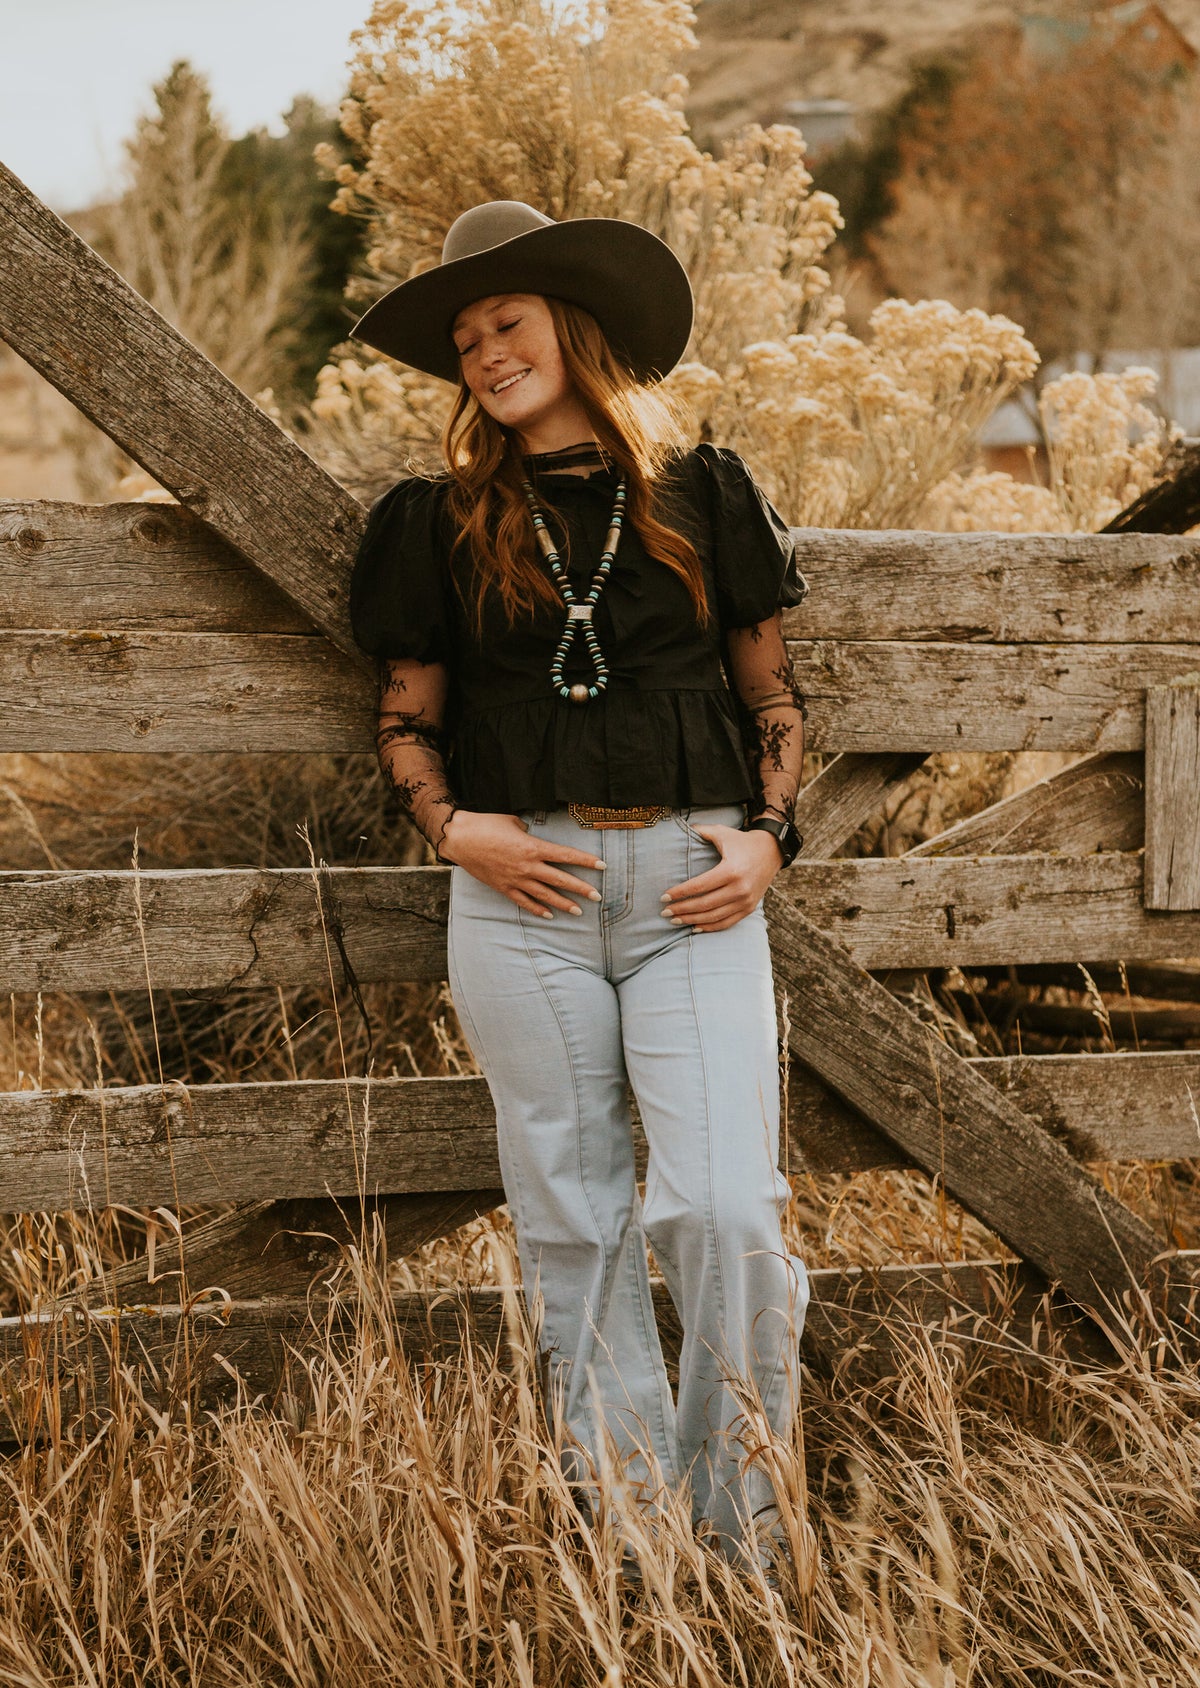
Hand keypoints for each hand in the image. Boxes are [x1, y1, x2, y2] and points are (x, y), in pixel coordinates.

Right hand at [438, 810, 604, 918]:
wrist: (460, 838)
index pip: (566, 855)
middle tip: (597, 897)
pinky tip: (548, 915)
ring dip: (563, 904)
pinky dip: (537, 909)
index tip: (602, 866)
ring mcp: (515, 879)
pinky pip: (523, 901)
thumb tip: (532, 835)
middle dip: (581, 888)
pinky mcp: (503, 887)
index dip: (585, 861)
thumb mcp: (513, 822)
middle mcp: (527, 866)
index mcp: (533, 847)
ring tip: (578, 911)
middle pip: (560, 879)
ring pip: (545, 895)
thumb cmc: (487, 824)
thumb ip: (528, 832)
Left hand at [661, 824, 782, 931]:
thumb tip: (679, 828)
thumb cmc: (742, 841)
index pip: (699, 886)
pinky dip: (710, 927)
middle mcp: (740, 888)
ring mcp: (746, 901)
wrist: (772, 851)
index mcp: (731, 870)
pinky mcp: (749, 908)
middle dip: (682, 910)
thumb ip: (700, 831)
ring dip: (692, 920)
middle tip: (665, 912)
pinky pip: (727, 923)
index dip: (680, 893)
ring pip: (714, 916)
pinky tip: (695, 927)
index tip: (664, 897)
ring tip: (675, 920)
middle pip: (704, 904)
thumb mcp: (722, 832)